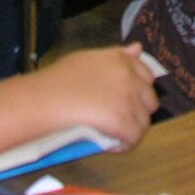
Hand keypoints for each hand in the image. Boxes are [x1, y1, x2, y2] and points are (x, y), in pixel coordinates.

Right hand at [20, 44, 158, 145]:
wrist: (45, 98)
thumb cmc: (59, 78)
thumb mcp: (88, 57)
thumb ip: (117, 55)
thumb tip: (138, 48)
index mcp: (121, 60)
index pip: (147, 76)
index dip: (138, 91)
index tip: (125, 101)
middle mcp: (130, 77)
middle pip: (150, 100)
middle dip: (138, 111)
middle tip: (119, 119)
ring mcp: (128, 99)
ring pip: (144, 121)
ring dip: (131, 129)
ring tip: (114, 134)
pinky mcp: (122, 121)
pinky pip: (134, 138)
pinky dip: (124, 144)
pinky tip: (112, 145)